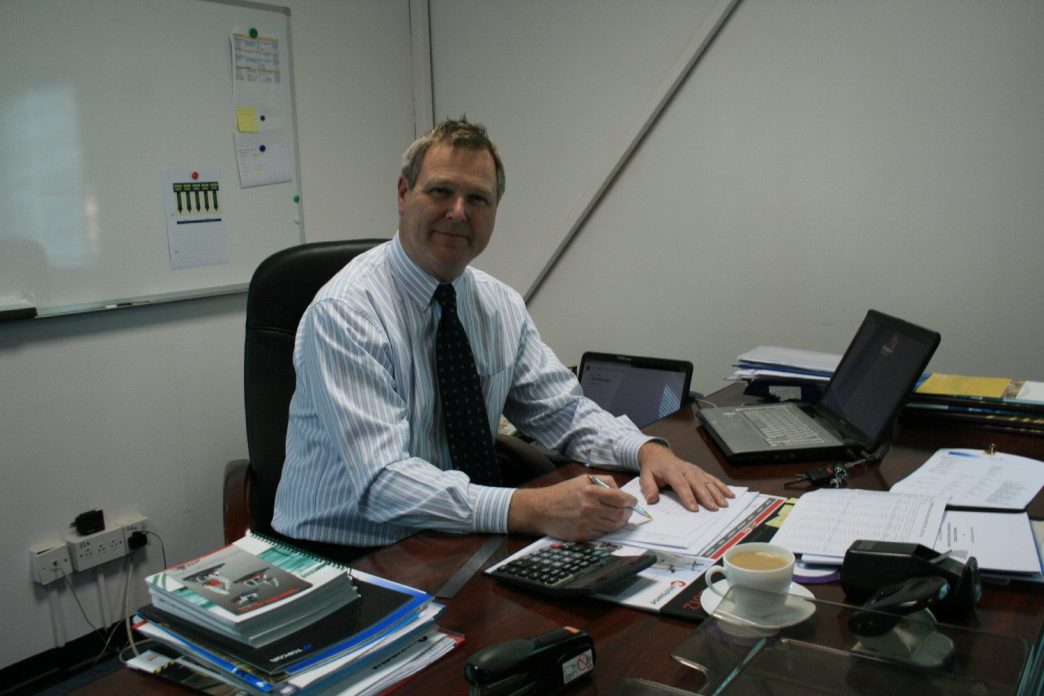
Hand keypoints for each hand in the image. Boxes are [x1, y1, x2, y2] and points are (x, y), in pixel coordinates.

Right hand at [507, 475, 636, 539]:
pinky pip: (603, 533)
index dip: (631, 502)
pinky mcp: (583, 535)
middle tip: (628, 511)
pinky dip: (607, 529)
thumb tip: (620, 492)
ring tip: (616, 517)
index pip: (621, 499)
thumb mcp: (582, 479)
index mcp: (591, 491)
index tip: (633, 502)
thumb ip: (603, 482)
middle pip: (621, 515)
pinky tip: (603, 523)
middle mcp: (590, 508)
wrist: (541, 509)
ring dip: (619, 522)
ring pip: (614, 526)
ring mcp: (587, 523)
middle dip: (628, 513)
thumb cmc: (562, 493)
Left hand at [637, 442, 733, 511]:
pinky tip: (730, 494)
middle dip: (707, 496)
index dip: (688, 496)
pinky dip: (722, 486)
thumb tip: (652, 499)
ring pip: (708, 481)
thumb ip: (648, 487)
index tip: (694, 508)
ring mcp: (695, 470)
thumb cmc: (653, 468)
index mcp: (671, 470)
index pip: (681, 484)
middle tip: (714, 509)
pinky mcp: (700, 472)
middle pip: (697, 483)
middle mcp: (686, 469)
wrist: (659, 455)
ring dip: (717, 493)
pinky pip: (712, 479)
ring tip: (724, 504)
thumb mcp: (645, 476)